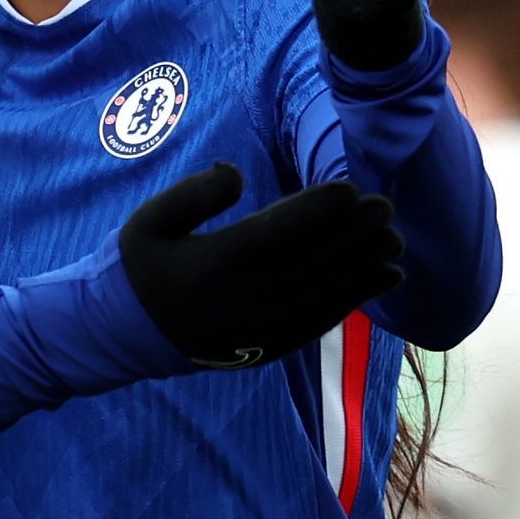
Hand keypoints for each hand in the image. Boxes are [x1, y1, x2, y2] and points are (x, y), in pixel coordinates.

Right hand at [119, 164, 403, 368]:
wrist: (125, 335)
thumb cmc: (141, 266)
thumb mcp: (149, 219)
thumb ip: (193, 193)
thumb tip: (236, 172)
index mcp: (212, 264)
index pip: (275, 234)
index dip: (316, 211)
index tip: (350, 189)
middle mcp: (242, 300)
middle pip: (310, 263)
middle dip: (353, 234)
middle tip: (385, 206)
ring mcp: (260, 328)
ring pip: (324, 293)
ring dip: (363, 266)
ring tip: (394, 240)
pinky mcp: (272, 346)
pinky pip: (323, 321)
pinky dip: (357, 299)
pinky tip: (385, 278)